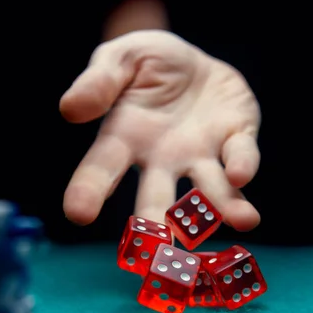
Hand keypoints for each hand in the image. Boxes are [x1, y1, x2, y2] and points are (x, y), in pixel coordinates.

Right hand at [60, 30, 260, 230]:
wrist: (192, 60)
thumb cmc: (147, 63)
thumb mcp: (120, 58)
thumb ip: (100, 81)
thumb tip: (71, 109)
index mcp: (125, 138)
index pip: (103, 168)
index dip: (89, 190)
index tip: (78, 214)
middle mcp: (163, 159)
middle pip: (157, 197)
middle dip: (157, 222)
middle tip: (155, 253)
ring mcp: (201, 155)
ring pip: (208, 190)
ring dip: (221, 207)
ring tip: (239, 220)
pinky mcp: (236, 138)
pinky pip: (241, 155)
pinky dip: (241, 165)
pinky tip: (239, 176)